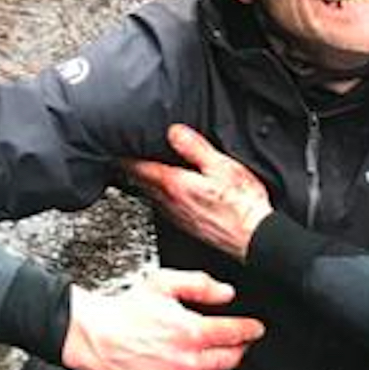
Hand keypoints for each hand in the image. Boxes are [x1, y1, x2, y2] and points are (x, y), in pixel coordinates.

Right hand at [61, 269, 264, 369]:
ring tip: (200, 354)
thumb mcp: (163, 284)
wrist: (94, 338)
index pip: (237, 333)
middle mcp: (188, 363)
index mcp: (191, 333)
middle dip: (235, 347)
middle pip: (232, 358)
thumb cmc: (124, 312)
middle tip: (229, 339)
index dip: (250, 329)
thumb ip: (200, 285)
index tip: (255, 329)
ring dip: (215, 367)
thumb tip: (226, 293)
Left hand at [123, 124, 273, 260]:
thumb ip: (195, 148)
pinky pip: (163, 206)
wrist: (254, 237)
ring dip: (143, 181)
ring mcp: (177, 216)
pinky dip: (157, 194)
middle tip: (121, 154)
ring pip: (150, 195)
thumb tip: (174, 132)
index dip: (124, 156)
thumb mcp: (220, 166)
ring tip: (138, 168)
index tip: (114, 145)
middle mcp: (170, 203)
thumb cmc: (242, 204)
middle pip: (139, 182)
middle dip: (130, 168)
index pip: (138, 168)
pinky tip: (165, 190)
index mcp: (174, 185)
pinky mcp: (186, 224)